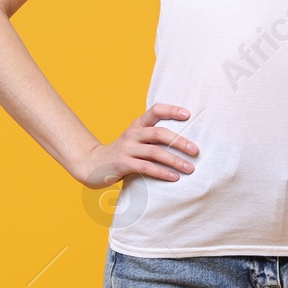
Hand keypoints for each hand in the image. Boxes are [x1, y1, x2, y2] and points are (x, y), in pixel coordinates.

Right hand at [69, 103, 198, 188]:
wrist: (91, 164)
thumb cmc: (122, 153)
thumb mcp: (135, 140)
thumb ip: (152, 138)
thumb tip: (184, 142)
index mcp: (137, 124)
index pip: (155, 110)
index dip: (172, 110)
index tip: (188, 114)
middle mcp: (132, 133)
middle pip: (159, 133)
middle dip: (180, 142)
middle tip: (196, 150)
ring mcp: (126, 148)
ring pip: (155, 152)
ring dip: (175, 160)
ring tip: (190, 168)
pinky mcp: (122, 163)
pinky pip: (146, 167)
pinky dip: (162, 172)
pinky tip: (174, 177)